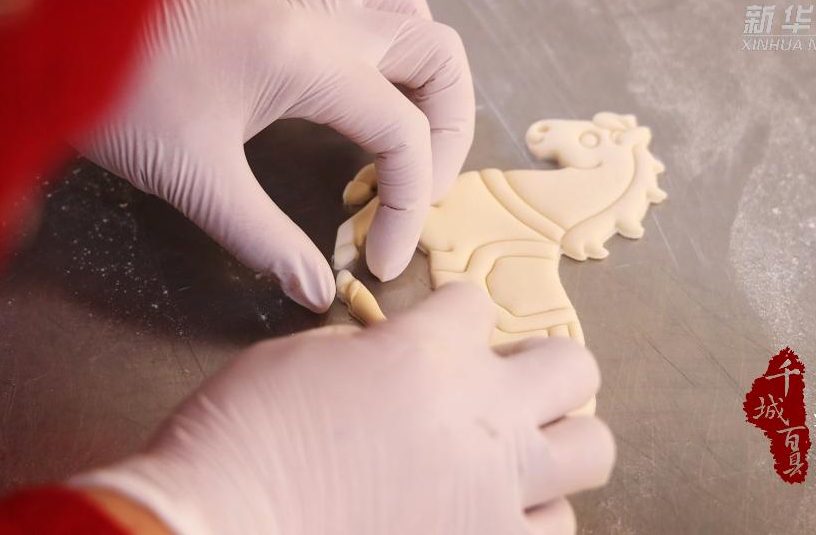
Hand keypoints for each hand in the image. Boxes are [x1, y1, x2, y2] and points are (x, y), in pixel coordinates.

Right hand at [70, 283, 613, 534]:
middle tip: (507, 385)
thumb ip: (376, 353)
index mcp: (431, 353)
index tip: (443, 330)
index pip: (477, 304)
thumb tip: (399, 360)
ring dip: (553, 447)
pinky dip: (533, 516)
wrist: (224, 522)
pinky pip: (555, 529)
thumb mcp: (307, 359)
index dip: (456, 313)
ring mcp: (496, 490)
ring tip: (514, 455)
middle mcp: (484, 415)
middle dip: (543, 367)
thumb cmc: (246, 435)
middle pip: (575, 367)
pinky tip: (497, 512)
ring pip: (591, 451)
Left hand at [81, 0, 474, 311]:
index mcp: (311, 58)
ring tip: (408, 131)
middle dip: (449, 128)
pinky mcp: (271, 0)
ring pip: (405, 14)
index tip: (380, 260)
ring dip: (424, 73)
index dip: (410, 207)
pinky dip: (379, 36)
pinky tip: (361, 69)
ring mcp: (296, 0)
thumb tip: (315, 290)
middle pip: (436, 56)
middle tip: (420, 188)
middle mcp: (319, 18)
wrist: (53, 27)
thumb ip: (264, 240)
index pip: (403, 134)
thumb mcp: (194, 176)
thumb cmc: (114, 89)